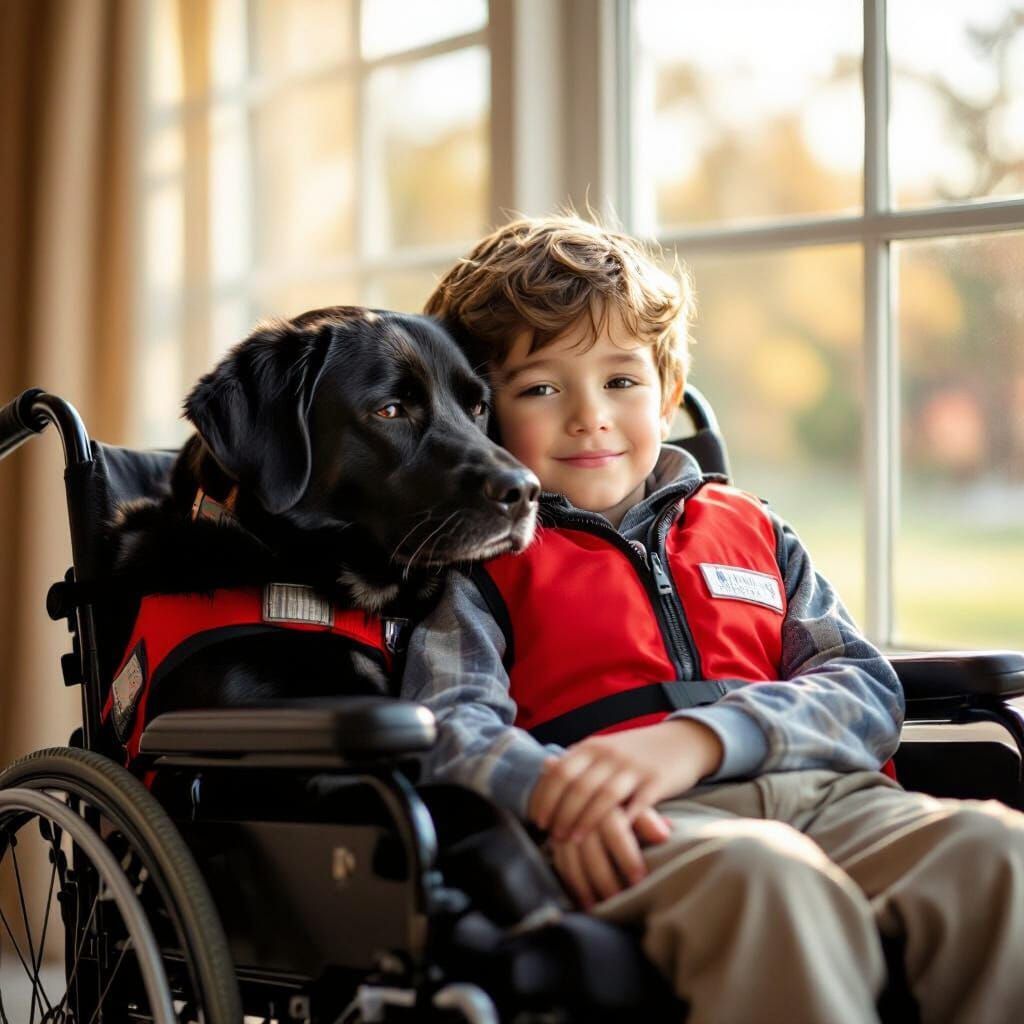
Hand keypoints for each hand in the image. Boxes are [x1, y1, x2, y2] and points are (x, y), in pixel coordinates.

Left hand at [529, 719, 722, 841]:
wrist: (683, 741)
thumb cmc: (637, 752)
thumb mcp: (605, 748)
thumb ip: (579, 760)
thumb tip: (545, 769)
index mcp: (593, 746)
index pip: (559, 771)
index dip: (544, 796)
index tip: (536, 819)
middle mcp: (610, 754)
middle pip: (577, 786)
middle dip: (561, 813)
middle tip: (552, 835)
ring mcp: (634, 767)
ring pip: (602, 797)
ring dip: (584, 822)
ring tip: (573, 841)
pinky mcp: (657, 781)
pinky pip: (635, 805)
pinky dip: (621, 823)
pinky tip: (611, 839)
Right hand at [549, 807, 670, 908]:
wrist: (585, 788)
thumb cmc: (618, 798)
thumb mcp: (632, 801)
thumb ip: (646, 818)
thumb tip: (665, 834)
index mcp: (605, 800)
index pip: (615, 830)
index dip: (627, 856)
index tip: (640, 879)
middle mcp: (582, 812)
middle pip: (591, 848)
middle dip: (605, 876)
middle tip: (620, 899)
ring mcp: (565, 825)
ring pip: (572, 858)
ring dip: (585, 885)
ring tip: (601, 907)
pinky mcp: (556, 838)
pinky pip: (560, 863)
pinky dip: (571, 884)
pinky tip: (584, 902)